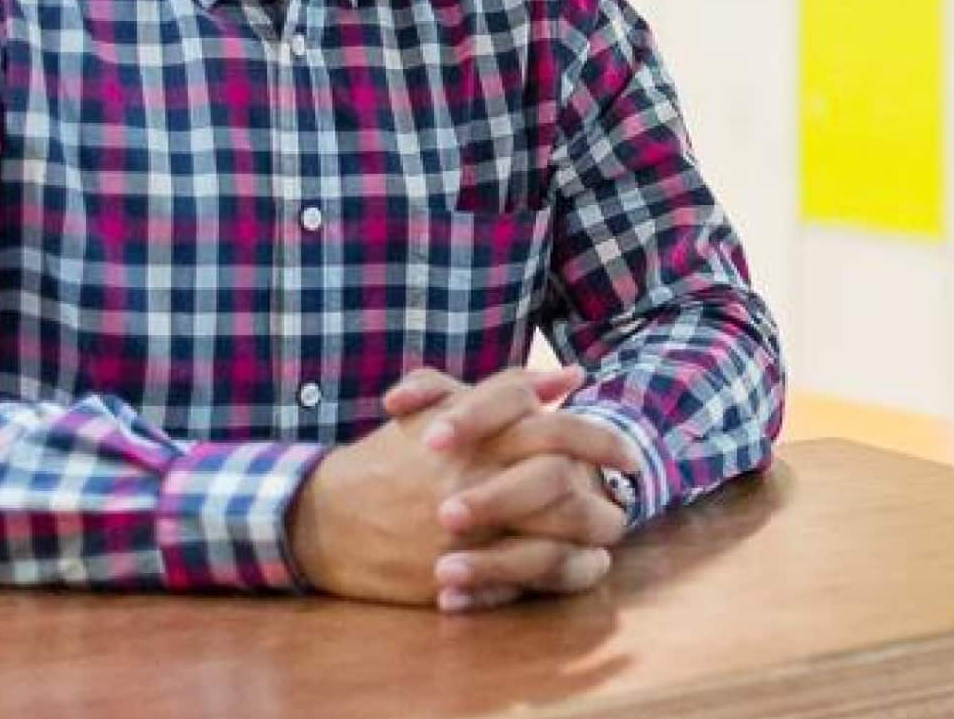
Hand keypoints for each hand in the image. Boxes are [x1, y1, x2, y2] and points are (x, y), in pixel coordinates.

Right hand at [286, 367, 620, 609]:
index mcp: (474, 434)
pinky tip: (581, 565)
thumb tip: (568, 378)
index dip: (599, 436)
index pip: (553, 426)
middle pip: (564, 478)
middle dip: (606, 486)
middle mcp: (475, 477)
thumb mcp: (438, 409)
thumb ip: (503, 390)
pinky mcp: (458, 571)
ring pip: (554, 532)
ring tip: (610, 529)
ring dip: (592, 533)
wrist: (323, 519)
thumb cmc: (387, 458)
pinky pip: (526, 576)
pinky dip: (561, 572)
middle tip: (630, 489)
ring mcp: (468, 528)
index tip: (627, 451)